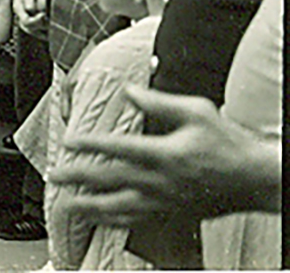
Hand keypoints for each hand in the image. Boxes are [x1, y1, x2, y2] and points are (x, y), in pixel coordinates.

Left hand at [52, 87, 281, 224]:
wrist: (257, 179)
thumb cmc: (230, 145)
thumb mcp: (197, 111)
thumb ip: (159, 102)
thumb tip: (129, 91)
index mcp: (165, 154)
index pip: (118, 148)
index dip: (90, 144)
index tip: (70, 142)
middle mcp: (161, 181)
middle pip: (110, 180)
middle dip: (79, 177)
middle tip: (56, 175)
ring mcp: (166, 201)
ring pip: (120, 207)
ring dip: (91, 206)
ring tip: (69, 204)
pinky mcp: (173, 213)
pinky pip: (138, 221)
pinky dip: (115, 221)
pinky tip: (102, 219)